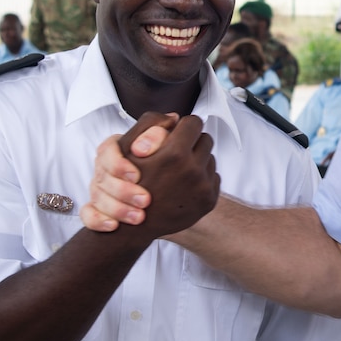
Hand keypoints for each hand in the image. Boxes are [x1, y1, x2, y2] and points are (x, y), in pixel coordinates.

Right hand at [81, 112, 217, 237]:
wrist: (133, 224)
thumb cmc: (127, 183)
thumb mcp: (128, 148)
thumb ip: (151, 125)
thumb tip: (175, 117)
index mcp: (175, 154)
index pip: (193, 123)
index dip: (183, 126)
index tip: (177, 132)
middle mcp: (193, 170)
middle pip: (205, 139)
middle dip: (192, 142)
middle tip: (177, 150)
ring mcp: (203, 187)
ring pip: (210, 158)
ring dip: (197, 159)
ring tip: (178, 169)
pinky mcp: (209, 200)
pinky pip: (213, 177)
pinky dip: (201, 178)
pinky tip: (184, 184)